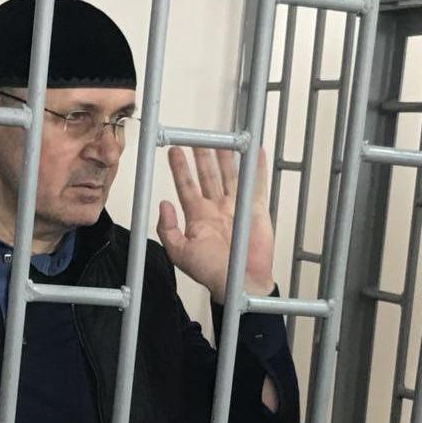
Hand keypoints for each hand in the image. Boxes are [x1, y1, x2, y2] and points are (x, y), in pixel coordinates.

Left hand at [156, 146, 274, 303]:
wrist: (241, 283)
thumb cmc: (211, 272)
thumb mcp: (180, 253)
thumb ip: (168, 229)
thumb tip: (164, 204)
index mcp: (198, 216)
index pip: (186, 186)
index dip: (180, 168)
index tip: (174, 151)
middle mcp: (217, 208)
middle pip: (208, 176)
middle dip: (202, 157)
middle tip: (198, 138)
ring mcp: (237, 207)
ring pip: (230, 176)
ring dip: (226, 158)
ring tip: (224, 140)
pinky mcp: (256, 209)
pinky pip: (257, 185)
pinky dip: (257, 168)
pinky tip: (255, 152)